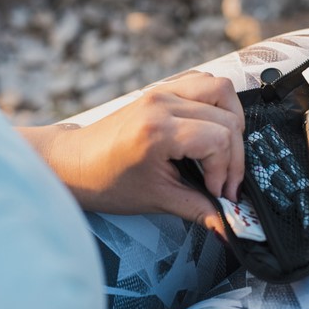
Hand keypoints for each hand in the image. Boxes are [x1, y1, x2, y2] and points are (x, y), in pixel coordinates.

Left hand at [32, 73, 245, 229]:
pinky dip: (216, 103)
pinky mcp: (161, 90)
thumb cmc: (106, 182)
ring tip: (223, 151)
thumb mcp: (157, 199)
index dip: (226, 170)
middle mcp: (162, 104)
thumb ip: (198, 209)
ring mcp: (162, 92)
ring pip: (220, 89)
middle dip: (233, 155)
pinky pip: (202, 82)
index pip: (219, 139)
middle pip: (227, 117)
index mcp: (159, 130)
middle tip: (223, 182)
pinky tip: (210, 130)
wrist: (74, 163)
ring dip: (231, 120)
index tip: (218, 192)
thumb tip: (228, 225)